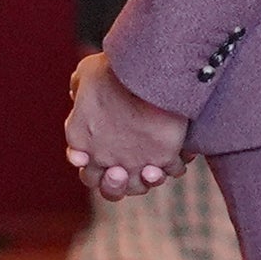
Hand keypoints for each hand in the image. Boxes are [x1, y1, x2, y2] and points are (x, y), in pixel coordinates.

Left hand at [65, 51, 193, 199]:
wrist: (145, 71)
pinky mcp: (164, 158)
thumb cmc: (113, 70)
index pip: (88, 173)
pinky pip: (174, 170)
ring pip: (142, 185)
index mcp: (82, 143)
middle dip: (119, 183)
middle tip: (126, 167)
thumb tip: (79, 93)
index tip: (110, 158)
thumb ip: (81, 89)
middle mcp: (105, 160)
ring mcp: (135, 163)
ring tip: (155, 163)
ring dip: (149, 177)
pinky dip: (178, 162)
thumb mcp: (86, 73)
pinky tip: (181, 149)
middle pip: (112, 190)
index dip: (99, 170)